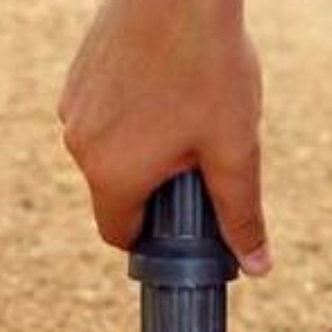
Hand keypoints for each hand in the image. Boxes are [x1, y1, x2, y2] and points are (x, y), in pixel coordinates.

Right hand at [58, 0, 270, 274]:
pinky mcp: (77, 72)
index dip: (152, 238)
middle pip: (115, 191)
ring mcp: (73, 105)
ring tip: (185, 114)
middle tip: (198, 156)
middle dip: (154, 188)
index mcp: (111, 174)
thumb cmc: (209, 62)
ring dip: (141, 149)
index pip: (119, 234)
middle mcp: (79, 145)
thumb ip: (240, 214)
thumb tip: (257, 269)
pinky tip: (164, 87)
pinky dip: (129, 115)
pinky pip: (102, 115)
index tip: (182, 222)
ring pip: (108, 152)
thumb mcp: (234, 148)